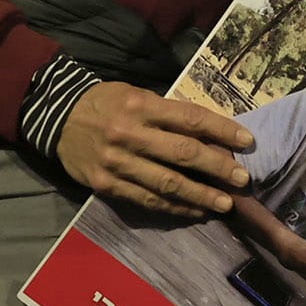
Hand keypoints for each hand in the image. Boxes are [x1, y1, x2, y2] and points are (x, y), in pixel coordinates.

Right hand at [56, 82, 253, 217]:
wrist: (58, 118)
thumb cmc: (107, 103)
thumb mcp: (136, 94)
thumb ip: (167, 113)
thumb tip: (210, 133)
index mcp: (140, 105)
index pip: (189, 118)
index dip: (221, 130)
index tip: (247, 141)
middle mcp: (129, 134)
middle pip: (182, 153)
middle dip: (217, 167)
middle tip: (242, 179)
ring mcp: (117, 162)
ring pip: (166, 183)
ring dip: (200, 195)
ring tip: (225, 203)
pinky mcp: (106, 185)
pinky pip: (147, 200)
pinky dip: (174, 207)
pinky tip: (195, 211)